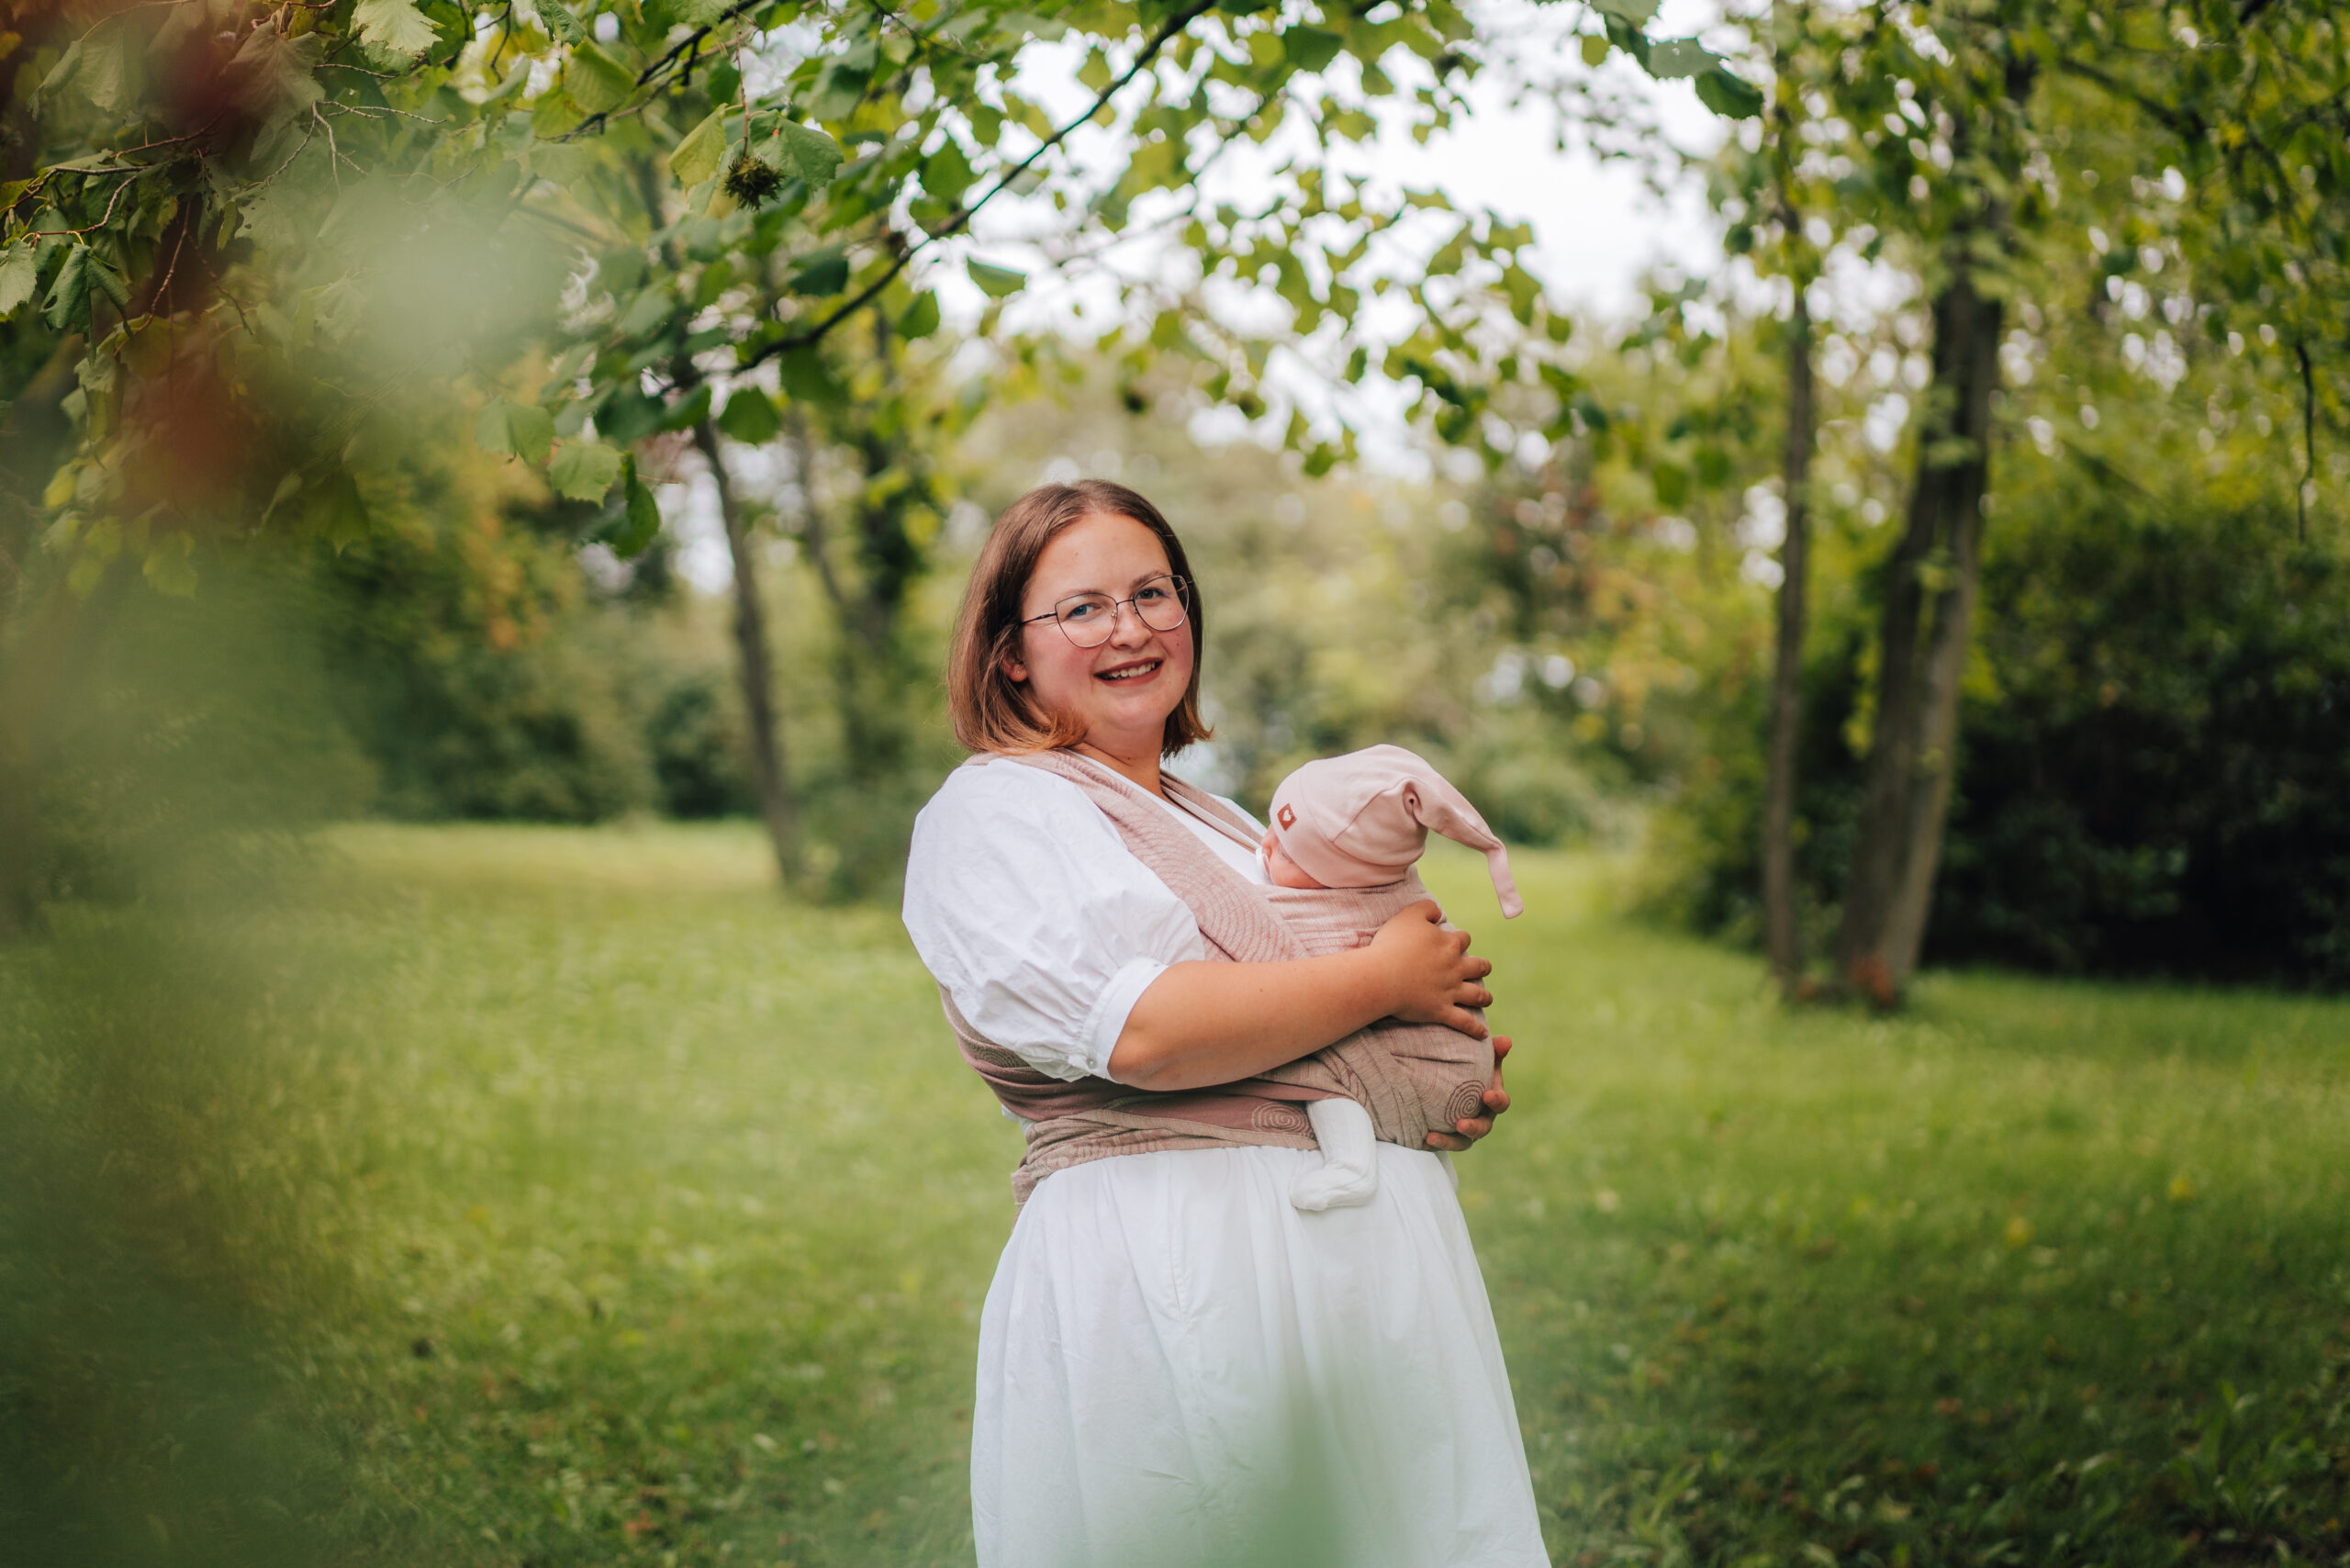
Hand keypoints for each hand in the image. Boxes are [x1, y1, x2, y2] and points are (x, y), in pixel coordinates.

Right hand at [1367, 899, 1492, 1038]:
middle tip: (1482, 968)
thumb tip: (1438, 913)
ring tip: (1487, 998)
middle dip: (1482, 967)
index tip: (1455, 943)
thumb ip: (1426, 908)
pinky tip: (1483, 1035)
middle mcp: (1455, 967)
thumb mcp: (1408, 915)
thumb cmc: (1392, 944)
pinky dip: (1475, 1030)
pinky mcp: (1442, 1011)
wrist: (1382, 976)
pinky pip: (1464, 1022)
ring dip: (1484, 996)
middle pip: (1479, 966)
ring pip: (1477, 994)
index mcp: (1449, 944)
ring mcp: (1450, 991)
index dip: (1460, 941)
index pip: (1464, 939)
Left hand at [1425, 1034, 1511, 1151]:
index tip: (1487, 1095)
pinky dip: (1433, 1144)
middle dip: (1473, 1128)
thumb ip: (1492, 1050)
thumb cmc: (1469, 1067)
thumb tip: (1504, 1041)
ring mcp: (1464, 1131)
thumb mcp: (1481, 1058)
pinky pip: (1441, 1144)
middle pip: (1482, 1129)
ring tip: (1433, 1137)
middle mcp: (1481, 1118)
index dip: (1497, 1101)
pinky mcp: (1447, 1137)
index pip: (1501, 1103)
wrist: (1446, 1079)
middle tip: (1461, 1124)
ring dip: (1448, 1142)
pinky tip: (1421, 1139)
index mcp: (1493, 1100)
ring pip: (1461, 1142)